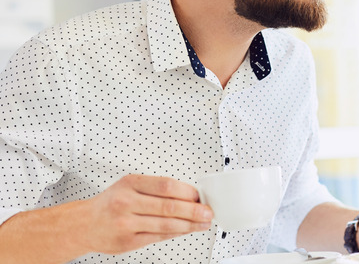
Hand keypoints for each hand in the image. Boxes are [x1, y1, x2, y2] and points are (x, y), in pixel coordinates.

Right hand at [79, 175, 212, 253]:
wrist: (83, 224)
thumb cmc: (110, 203)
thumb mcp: (129, 185)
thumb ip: (156, 188)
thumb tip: (189, 195)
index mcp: (130, 183)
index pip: (165, 186)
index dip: (187, 192)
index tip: (200, 196)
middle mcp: (126, 202)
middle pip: (168, 207)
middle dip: (194, 210)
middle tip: (207, 212)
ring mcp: (126, 223)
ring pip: (166, 224)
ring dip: (189, 225)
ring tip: (202, 223)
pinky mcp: (127, 242)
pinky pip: (158, 237)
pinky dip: (176, 234)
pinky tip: (186, 230)